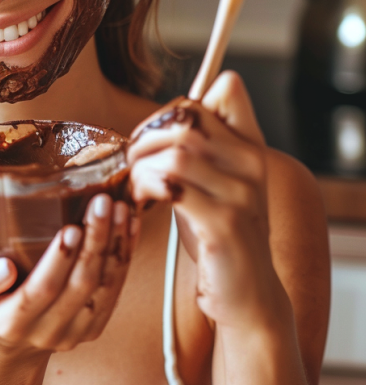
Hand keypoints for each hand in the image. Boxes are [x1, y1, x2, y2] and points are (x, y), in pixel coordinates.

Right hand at [0, 195, 137, 356]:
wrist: (8, 346)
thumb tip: (3, 268)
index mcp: (12, 324)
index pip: (41, 291)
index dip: (59, 261)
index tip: (70, 228)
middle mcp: (49, 332)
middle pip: (80, 286)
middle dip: (95, 242)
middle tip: (102, 203)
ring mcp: (76, 332)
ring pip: (104, 287)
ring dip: (116, 245)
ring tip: (120, 208)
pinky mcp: (95, 326)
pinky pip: (115, 289)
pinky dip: (126, 255)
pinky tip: (129, 225)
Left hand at [127, 71, 290, 332]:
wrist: (247, 293)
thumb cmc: (219, 236)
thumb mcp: (215, 183)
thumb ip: (200, 150)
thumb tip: (160, 122)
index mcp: (252, 148)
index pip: (225, 91)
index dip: (175, 109)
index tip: (153, 137)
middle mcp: (253, 164)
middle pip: (187, 118)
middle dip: (146, 137)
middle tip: (131, 164)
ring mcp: (241, 193)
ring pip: (176, 152)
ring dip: (141, 166)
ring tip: (135, 187)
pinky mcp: (223, 223)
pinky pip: (171, 185)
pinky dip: (144, 188)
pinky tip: (141, 204)